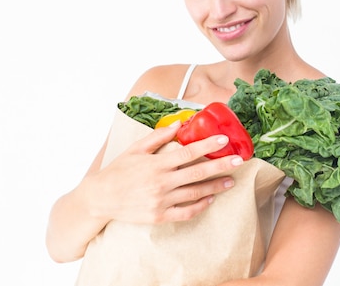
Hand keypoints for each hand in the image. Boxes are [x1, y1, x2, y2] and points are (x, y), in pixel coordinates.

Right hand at [86, 120, 243, 223]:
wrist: (100, 199)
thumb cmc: (118, 171)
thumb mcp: (136, 149)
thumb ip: (158, 137)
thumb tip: (178, 123)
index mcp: (156, 164)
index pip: (188, 152)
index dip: (208, 145)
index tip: (224, 139)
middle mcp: (161, 182)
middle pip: (198, 173)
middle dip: (221, 166)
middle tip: (239, 161)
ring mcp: (161, 201)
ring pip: (195, 193)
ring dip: (216, 186)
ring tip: (231, 181)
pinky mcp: (159, 216)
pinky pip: (186, 212)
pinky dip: (200, 205)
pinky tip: (210, 199)